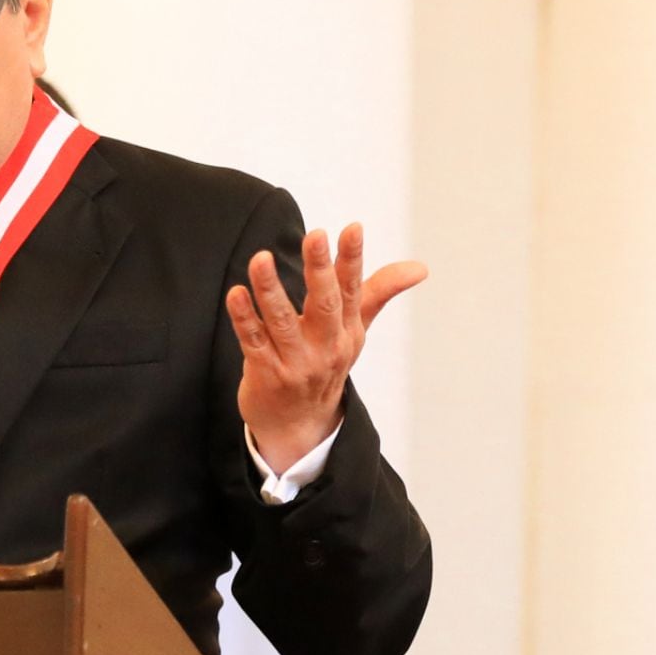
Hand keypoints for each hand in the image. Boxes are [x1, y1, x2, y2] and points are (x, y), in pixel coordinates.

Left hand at [224, 224, 426, 473]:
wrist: (299, 427)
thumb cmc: (325, 366)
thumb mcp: (355, 331)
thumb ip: (378, 292)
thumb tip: (420, 267)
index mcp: (347, 330)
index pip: (353, 289)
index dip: (352, 259)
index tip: (353, 228)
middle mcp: (326, 346)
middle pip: (324, 305)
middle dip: (319, 270)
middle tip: (315, 236)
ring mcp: (296, 363)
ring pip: (282, 322)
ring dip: (270, 289)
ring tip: (260, 259)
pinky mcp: (266, 374)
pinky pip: (253, 342)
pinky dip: (244, 318)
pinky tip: (236, 294)